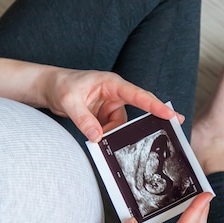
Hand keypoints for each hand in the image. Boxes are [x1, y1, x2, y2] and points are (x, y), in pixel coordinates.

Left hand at [42, 68, 184, 141]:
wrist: (49, 88)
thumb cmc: (61, 85)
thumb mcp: (69, 101)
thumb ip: (83, 119)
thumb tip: (97, 137)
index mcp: (112, 83)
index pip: (138, 95)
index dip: (156, 105)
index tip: (171, 114)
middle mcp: (115, 93)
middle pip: (139, 108)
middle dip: (154, 117)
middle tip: (174, 127)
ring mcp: (110, 105)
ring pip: (121, 125)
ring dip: (113, 134)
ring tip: (97, 135)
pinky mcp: (104, 115)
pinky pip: (111, 129)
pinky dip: (106, 136)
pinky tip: (97, 138)